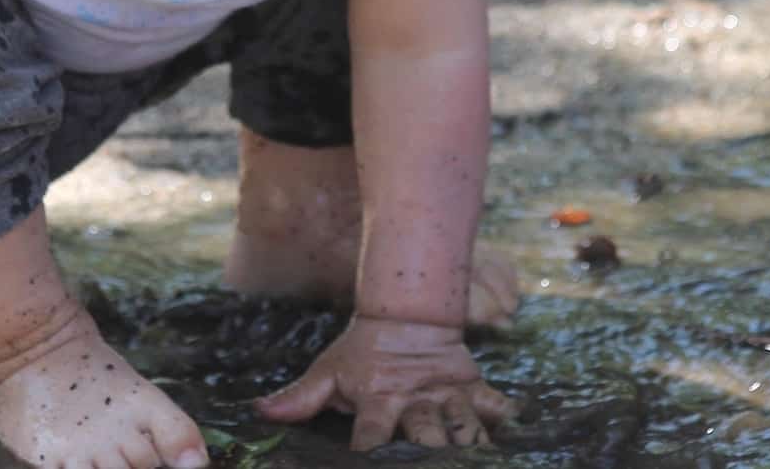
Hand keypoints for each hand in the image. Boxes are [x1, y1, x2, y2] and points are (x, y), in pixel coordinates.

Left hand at [254, 315, 512, 449]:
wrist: (406, 316)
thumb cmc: (361, 353)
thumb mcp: (329, 374)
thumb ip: (299, 398)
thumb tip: (259, 412)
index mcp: (378, 399)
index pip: (370, 436)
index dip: (367, 455)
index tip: (364, 464)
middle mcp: (414, 400)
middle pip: (426, 434)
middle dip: (431, 453)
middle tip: (432, 461)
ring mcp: (446, 394)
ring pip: (463, 424)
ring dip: (468, 443)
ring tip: (471, 457)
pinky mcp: (471, 387)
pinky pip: (493, 404)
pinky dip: (502, 416)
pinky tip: (511, 429)